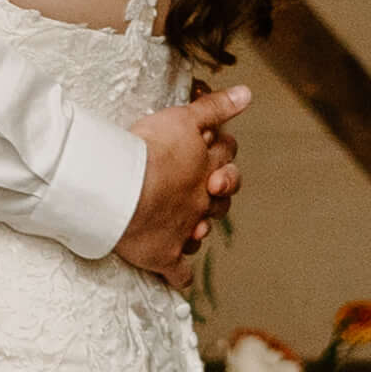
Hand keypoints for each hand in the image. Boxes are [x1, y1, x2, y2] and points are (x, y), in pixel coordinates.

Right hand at [102, 85, 243, 282]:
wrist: (121, 189)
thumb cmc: (147, 150)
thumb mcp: (183, 119)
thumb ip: (215, 108)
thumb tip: (248, 94)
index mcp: (205, 169)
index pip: (226, 159)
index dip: (223, 156)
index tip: (213, 152)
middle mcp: (200, 201)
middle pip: (221, 199)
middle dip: (219, 193)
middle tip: (207, 187)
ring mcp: (184, 231)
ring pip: (201, 233)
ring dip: (198, 230)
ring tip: (190, 227)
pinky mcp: (165, 255)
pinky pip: (179, 272)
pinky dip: (180, 275)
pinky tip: (178, 278)